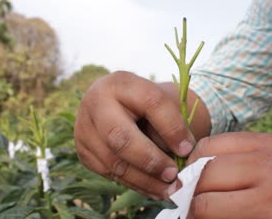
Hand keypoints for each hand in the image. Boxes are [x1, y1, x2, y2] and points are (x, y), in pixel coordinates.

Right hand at [74, 71, 195, 198]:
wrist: (126, 107)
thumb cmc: (153, 107)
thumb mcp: (164, 104)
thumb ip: (170, 125)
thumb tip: (178, 157)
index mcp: (122, 82)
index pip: (151, 102)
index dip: (172, 128)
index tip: (188, 148)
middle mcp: (96, 101)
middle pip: (120, 136)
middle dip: (150, 160)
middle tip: (173, 175)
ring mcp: (84, 127)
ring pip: (113, 162)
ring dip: (145, 180)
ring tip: (169, 189)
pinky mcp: (83, 150)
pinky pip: (108, 173)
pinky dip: (134, 184)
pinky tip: (154, 189)